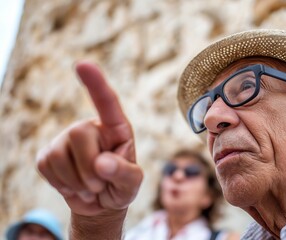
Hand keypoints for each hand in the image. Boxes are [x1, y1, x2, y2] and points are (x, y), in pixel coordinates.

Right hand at [36, 61, 142, 216]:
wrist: (99, 204)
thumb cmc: (120, 187)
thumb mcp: (131, 184)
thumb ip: (124, 173)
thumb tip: (102, 163)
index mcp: (115, 128)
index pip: (107, 102)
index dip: (96, 83)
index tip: (84, 65)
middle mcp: (90, 127)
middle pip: (79, 132)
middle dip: (89, 168)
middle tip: (99, 186)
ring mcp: (66, 139)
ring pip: (60, 154)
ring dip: (76, 181)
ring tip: (89, 187)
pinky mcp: (48, 153)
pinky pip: (46, 166)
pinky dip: (62, 184)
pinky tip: (74, 186)